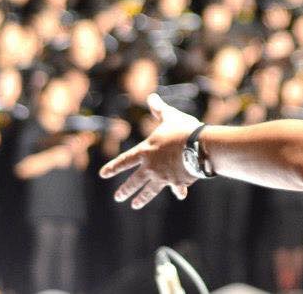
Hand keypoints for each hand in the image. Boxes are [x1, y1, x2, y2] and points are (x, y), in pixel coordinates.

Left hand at [100, 93, 197, 208]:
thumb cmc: (183, 129)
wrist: (199, 147)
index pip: (124, 161)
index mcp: (145, 151)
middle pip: (134, 181)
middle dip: (125, 190)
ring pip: (149, 190)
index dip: (113, 167)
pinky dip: (178, 191)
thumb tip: (151, 96)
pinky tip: (180, 195)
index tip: (103, 174)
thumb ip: (159, 109)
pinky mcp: (177, 182)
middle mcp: (151, 167)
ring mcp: (163, 177)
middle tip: (118, 197)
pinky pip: (176, 188)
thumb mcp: (170, 116)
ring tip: (135, 205)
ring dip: (142, 198)